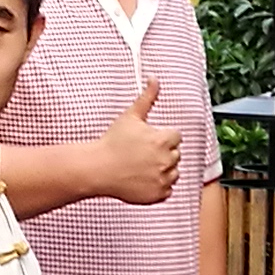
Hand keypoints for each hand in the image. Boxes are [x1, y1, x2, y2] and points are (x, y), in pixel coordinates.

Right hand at [96, 76, 181, 204]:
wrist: (97, 169)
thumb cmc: (112, 142)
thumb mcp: (131, 116)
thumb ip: (147, 97)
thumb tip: (155, 79)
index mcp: (163, 140)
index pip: (176, 136)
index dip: (162, 137)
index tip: (148, 140)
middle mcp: (167, 160)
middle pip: (175, 154)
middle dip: (163, 153)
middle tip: (142, 154)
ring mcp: (163, 179)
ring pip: (173, 173)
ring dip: (163, 170)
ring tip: (141, 166)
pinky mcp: (158, 195)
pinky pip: (167, 190)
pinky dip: (158, 186)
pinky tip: (142, 179)